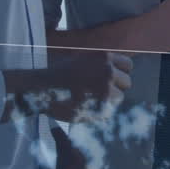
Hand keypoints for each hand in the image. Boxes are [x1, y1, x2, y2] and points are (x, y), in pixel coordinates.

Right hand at [1, 51, 132, 123]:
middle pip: (127, 82)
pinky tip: (85, 107)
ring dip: (109, 100)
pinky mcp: (100, 107)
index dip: (120, 72)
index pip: (128, 65)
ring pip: (119, 97)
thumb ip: (101, 62)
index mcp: (104, 57)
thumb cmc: (59, 73)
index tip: (112, 78)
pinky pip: (109, 111)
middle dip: (116, 87)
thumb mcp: (82, 58)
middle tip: (99, 91)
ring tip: (91, 99)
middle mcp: (108, 72)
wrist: (41, 88)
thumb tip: (119, 67)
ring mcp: (105, 90)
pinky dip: (100, 111)